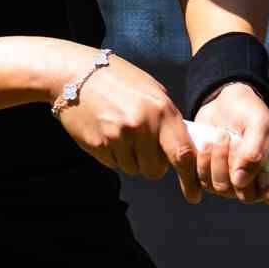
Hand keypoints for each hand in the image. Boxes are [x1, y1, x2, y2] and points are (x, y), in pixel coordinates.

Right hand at [53, 51, 201, 202]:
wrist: (74, 74)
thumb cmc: (117, 78)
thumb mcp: (150, 90)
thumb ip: (167, 118)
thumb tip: (182, 147)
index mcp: (161, 109)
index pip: (183, 153)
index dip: (190, 177)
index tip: (194, 194)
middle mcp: (142, 125)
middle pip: (156, 170)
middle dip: (153, 165)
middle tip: (144, 147)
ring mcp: (118, 137)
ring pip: (133, 169)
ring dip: (131, 158)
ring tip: (121, 132)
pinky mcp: (98, 145)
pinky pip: (114, 164)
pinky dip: (114, 155)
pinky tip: (107, 132)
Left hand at [191, 82, 268, 218]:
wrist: (224, 102)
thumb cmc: (250, 112)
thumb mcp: (260, 123)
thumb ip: (256, 150)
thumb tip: (241, 180)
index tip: (265, 177)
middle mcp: (257, 184)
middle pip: (247, 196)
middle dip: (237, 165)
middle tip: (234, 140)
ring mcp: (233, 184)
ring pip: (222, 188)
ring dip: (218, 160)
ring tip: (221, 136)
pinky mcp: (210, 178)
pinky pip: (202, 182)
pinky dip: (202, 162)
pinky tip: (207, 143)